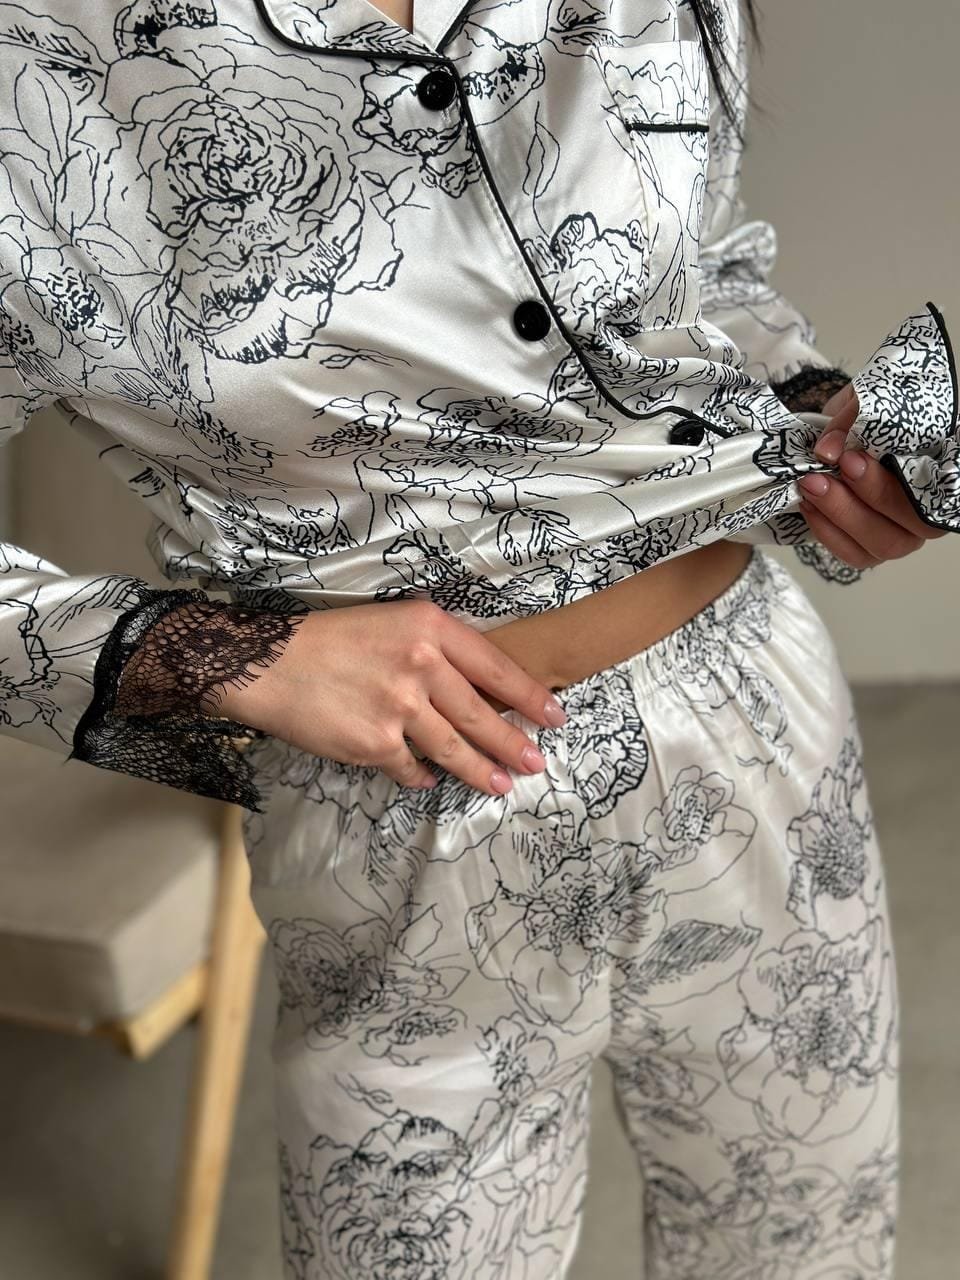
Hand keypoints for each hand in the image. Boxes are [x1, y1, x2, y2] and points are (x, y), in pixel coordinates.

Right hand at [216, 599, 566, 794]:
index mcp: (430, 627)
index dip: (530, 696)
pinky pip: (410, 768)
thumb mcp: (392, 622)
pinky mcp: (375, 744)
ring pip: (454, 748)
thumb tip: (478, 685)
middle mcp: (422, 665)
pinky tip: (429, 780)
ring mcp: (400, 708)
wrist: (269, 663)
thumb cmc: (330, 638)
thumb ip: (435, 647)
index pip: (496, 667)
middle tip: (536, 763)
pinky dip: (422, 777)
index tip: (555, 716)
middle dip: (514, 744)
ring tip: (501, 785)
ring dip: (481, 771)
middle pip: (481, 714)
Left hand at [797, 381, 946, 567]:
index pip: (936, 487)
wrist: (842, 432)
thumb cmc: (864, 417)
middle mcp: (931, 508)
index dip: (898, 479)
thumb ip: (852, 419)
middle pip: (915, 522)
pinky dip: (828, 533)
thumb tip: (829, 450)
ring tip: (810, 487)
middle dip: (866, 498)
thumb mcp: (862, 402)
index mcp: (941, 471)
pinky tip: (808, 506)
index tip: (851, 459)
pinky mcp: (873, 549)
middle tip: (822, 475)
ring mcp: (904, 533)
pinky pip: (856, 555)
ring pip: (885, 544)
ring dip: (842, 516)